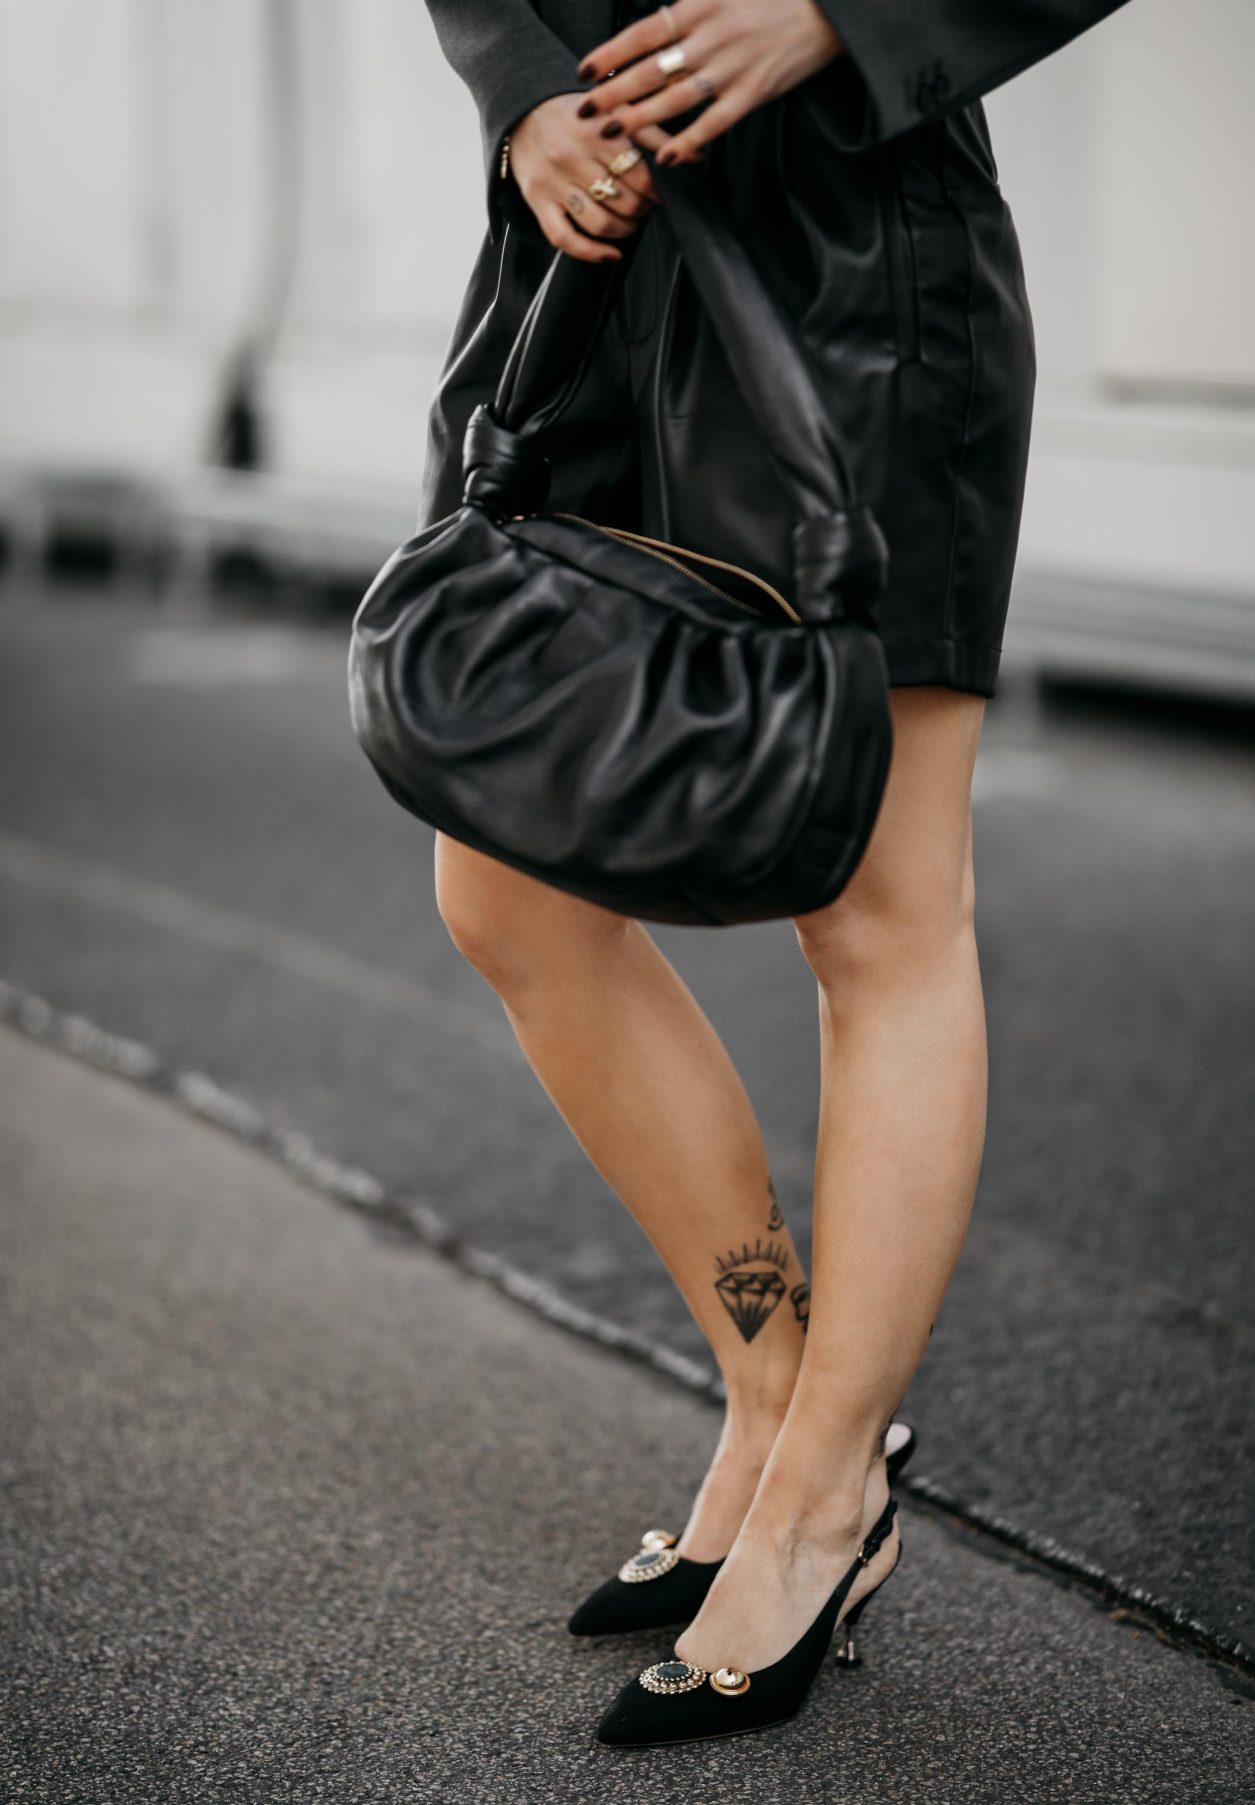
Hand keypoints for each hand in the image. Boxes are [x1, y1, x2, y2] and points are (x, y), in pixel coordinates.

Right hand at [509, 92, 671, 262]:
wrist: (522, 109)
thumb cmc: (578, 113)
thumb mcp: (615, 110)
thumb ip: (653, 133)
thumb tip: (694, 156)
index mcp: (597, 130)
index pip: (641, 174)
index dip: (657, 190)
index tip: (659, 191)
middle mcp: (573, 156)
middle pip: (625, 202)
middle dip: (643, 209)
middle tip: (645, 204)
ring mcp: (553, 182)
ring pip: (600, 224)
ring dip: (624, 231)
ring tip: (629, 222)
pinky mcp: (537, 201)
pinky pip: (564, 239)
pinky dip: (592, 253)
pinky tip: (611, 254)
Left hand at [574, 0, 844, 164]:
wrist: (828, 9)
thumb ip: (686, 9)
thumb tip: (651, 28)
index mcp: (698, 6)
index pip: (642, 34)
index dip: (610, 54)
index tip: (584, 71)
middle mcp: (709, 37)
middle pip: (649, 70)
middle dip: (613, 92)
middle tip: (585, 111)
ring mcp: (731, 67)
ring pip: (674, 99)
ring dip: (640, 117)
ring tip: (612, 132)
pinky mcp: (754, 93)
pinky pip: (714, 122)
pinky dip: (688, 141)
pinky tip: (666, 157)